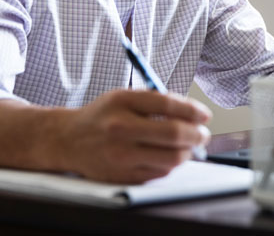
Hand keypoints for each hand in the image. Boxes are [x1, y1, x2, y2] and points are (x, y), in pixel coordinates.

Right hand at [57, 90, 211, 183]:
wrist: (69, 140)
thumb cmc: (104, 116)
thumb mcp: (124, 97)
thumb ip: (156, 101)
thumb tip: (193, 114)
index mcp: (122, 102)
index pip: (168, 104)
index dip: (193, 110)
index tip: (205, 115)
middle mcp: (119, 128)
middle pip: (173, 133)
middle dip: (196, 134)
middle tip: (203, 134)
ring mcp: (120, 155)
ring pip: (171, 158)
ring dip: (187, 152)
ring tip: (188, 145)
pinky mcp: (122, 175)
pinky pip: (160, 173)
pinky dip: (171, 164)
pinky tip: (168, 155)